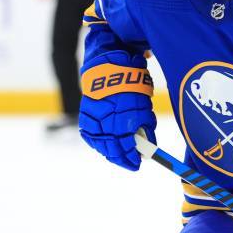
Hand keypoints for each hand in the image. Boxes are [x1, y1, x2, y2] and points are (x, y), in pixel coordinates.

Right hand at [78, 51, 155, 170]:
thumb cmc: (132, 85)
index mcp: (122, 121)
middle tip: (131, 163)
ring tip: (120, 157)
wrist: (109, 69)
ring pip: (101, 146)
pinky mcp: (85, 119)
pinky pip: (92, 138)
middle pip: (113, 150)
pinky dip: (100, 144)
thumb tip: (148, 145)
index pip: (127, 147)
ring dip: (111, 153)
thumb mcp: (144, 106)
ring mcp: (93, 122)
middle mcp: (105, 124)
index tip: (139, 163)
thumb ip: (145, 126)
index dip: (133, 158)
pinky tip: (107, 148)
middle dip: (123, 158)